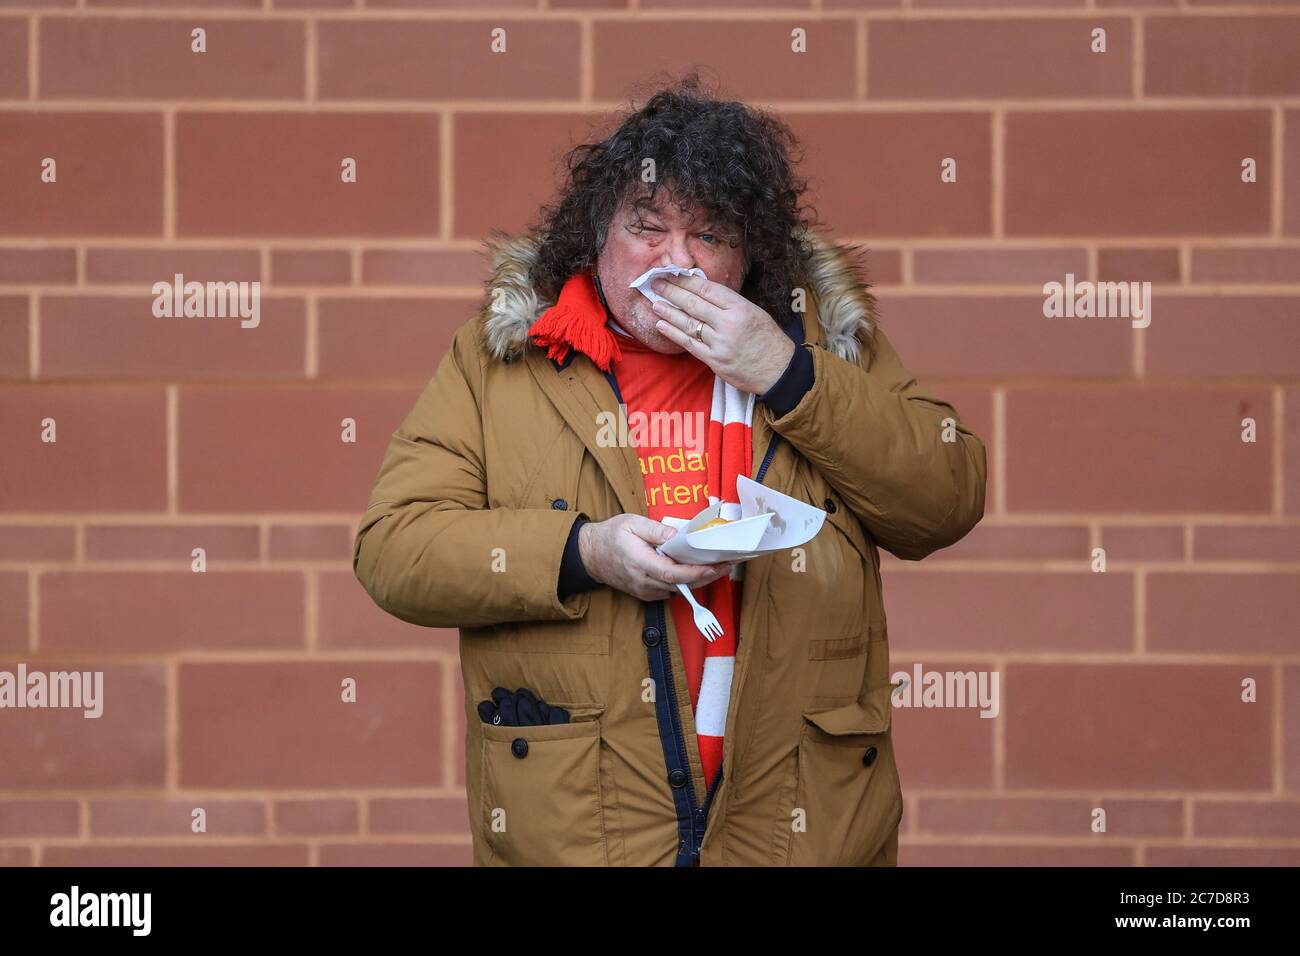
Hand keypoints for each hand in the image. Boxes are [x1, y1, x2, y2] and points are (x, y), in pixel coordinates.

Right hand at [578, 515, 732, 601]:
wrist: (591, 555)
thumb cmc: (611, 536)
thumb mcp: (631, 523)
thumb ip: (655, 529)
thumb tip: (678, 535)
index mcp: (640, 562)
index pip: (673, 573)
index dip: (697, 572)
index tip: (715, 566)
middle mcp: (643, 581)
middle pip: (681, 584)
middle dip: (708, 575)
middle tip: (728, 564)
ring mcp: (645, 591)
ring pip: (679, 589)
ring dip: (699, 579)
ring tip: (718, 564)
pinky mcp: (647, 594)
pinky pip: (671, 591)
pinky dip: (686, 582)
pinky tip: (698, 570)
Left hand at [649, 273, 795, 394]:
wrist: (779, 370)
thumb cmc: (768, 339)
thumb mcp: (755, 312)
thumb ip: (730, 304)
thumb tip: (702, 292)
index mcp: (740, 308)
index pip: (707, 290)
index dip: (686, 281)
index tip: (672, 274)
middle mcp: (729, 324)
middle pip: (694, 304)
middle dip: (672, 292)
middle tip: (656, 283)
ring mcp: (720, 343)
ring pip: (688, 324)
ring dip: (668, 312)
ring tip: (655, 303)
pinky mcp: (714, 361)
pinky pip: (689, 344)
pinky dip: (673, 334)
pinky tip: (661, 325)